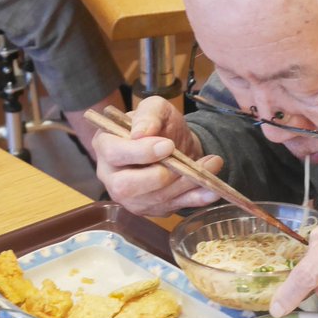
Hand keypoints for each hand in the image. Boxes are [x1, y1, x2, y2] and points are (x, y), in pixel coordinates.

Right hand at [94, 96, 225, 216]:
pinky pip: (174, 207)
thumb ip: (148, 115)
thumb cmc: (160, 125)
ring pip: (154, 199)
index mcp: (106, 145)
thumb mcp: (155, 108)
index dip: (140, 152)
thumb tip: (141, 132)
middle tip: (185, 161)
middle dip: (161, 176)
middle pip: (127, 186)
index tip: (168, 145)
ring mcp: (131, 197)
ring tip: (212, 165)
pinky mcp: (152, 208)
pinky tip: (212, 189)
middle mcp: (112, 176)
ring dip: (185, 184)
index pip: (114, 153)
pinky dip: (196, 199)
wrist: (177, 144)